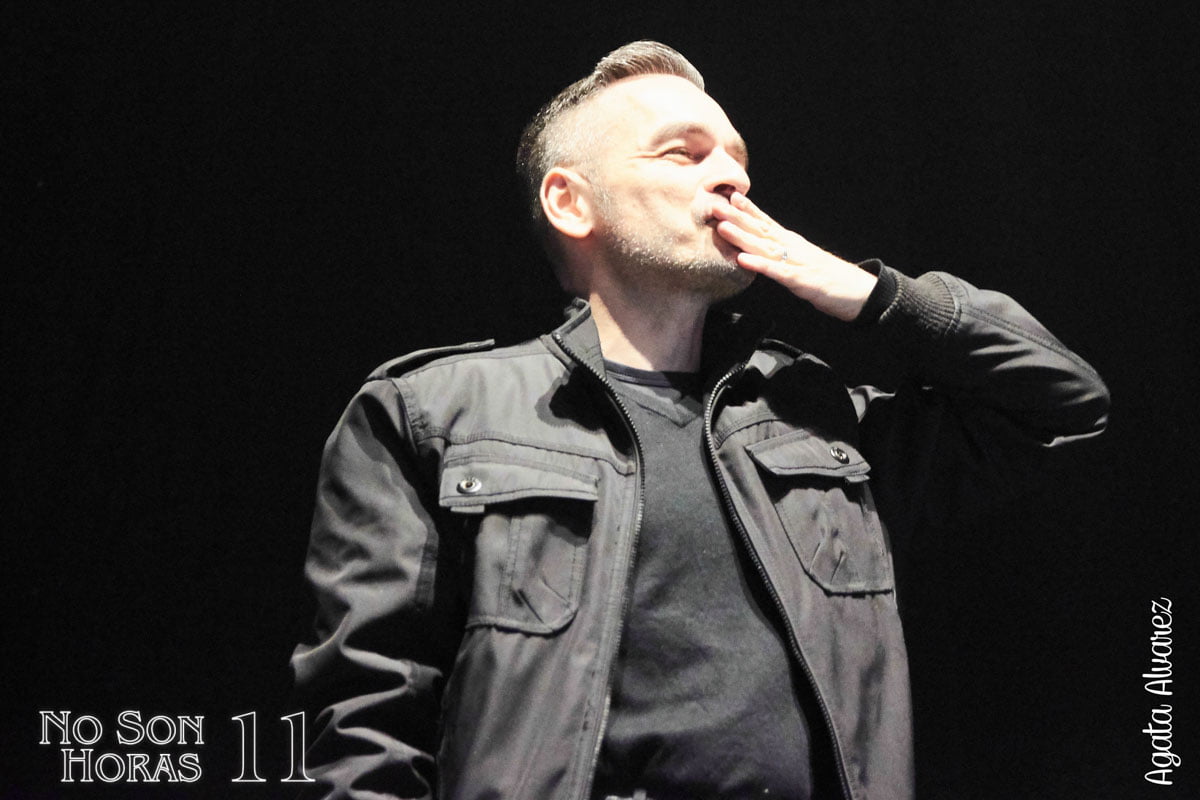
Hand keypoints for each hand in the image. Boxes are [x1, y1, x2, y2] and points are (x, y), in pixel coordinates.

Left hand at [713, 192, 876, 321]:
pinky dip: (760, 265)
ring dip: (743, 237)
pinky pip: (777, 272)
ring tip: (722, 227)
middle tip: (715, 205)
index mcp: (793, 244)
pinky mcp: (802, 281)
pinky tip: (743, 260)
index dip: (749, 210)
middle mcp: (793, 248)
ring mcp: (798, 263)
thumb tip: (767, 251)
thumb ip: (785, 256)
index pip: (768, 223)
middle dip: (737, 218)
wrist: (862, 292)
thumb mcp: (803, 264)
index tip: (730, 196)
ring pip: (765, 247)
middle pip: (761, 231)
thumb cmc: (832, 280)